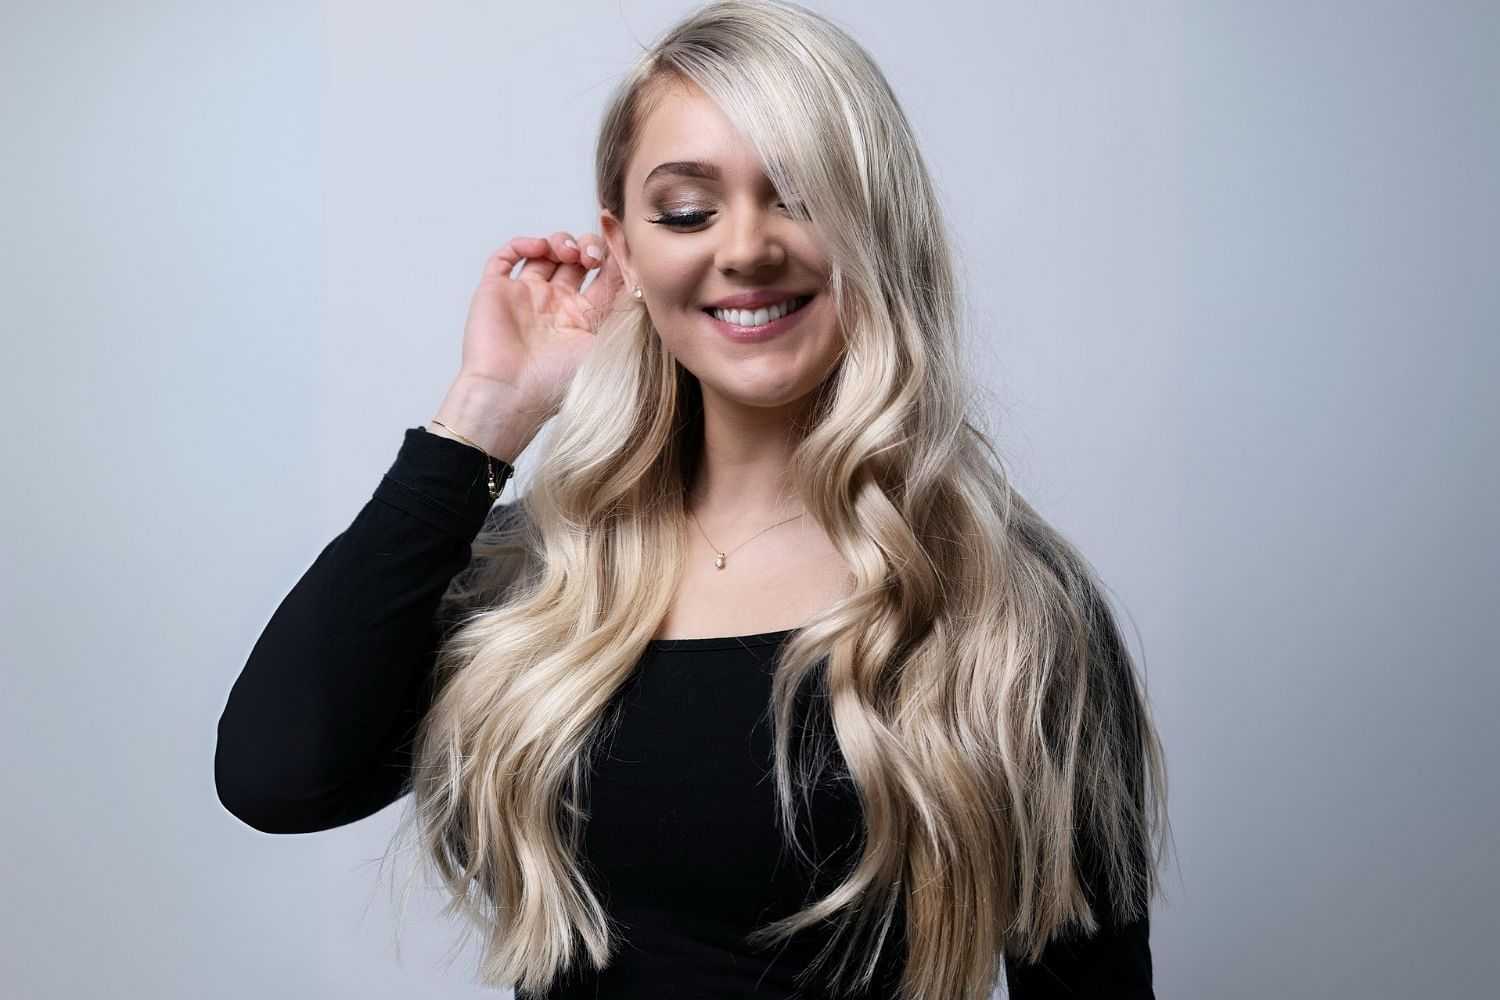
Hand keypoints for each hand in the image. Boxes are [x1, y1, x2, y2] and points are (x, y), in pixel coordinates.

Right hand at [456, 230, 625, 418]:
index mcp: (584, 319)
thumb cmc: (557, 382)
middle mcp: (557, 305)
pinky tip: (539, 248)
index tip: (621, 241)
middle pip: (577, 259)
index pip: (604, 276)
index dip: (614, 255)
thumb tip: (646, 280)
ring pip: (546, 252)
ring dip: (561, 241)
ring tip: (569, 252)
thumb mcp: (607, 346)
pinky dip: (523, 243)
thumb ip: (627, 311)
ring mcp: (527, 297)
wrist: (510, 395)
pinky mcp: (497, 290)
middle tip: (593, 255)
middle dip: (589, 247)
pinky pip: (506, 256)